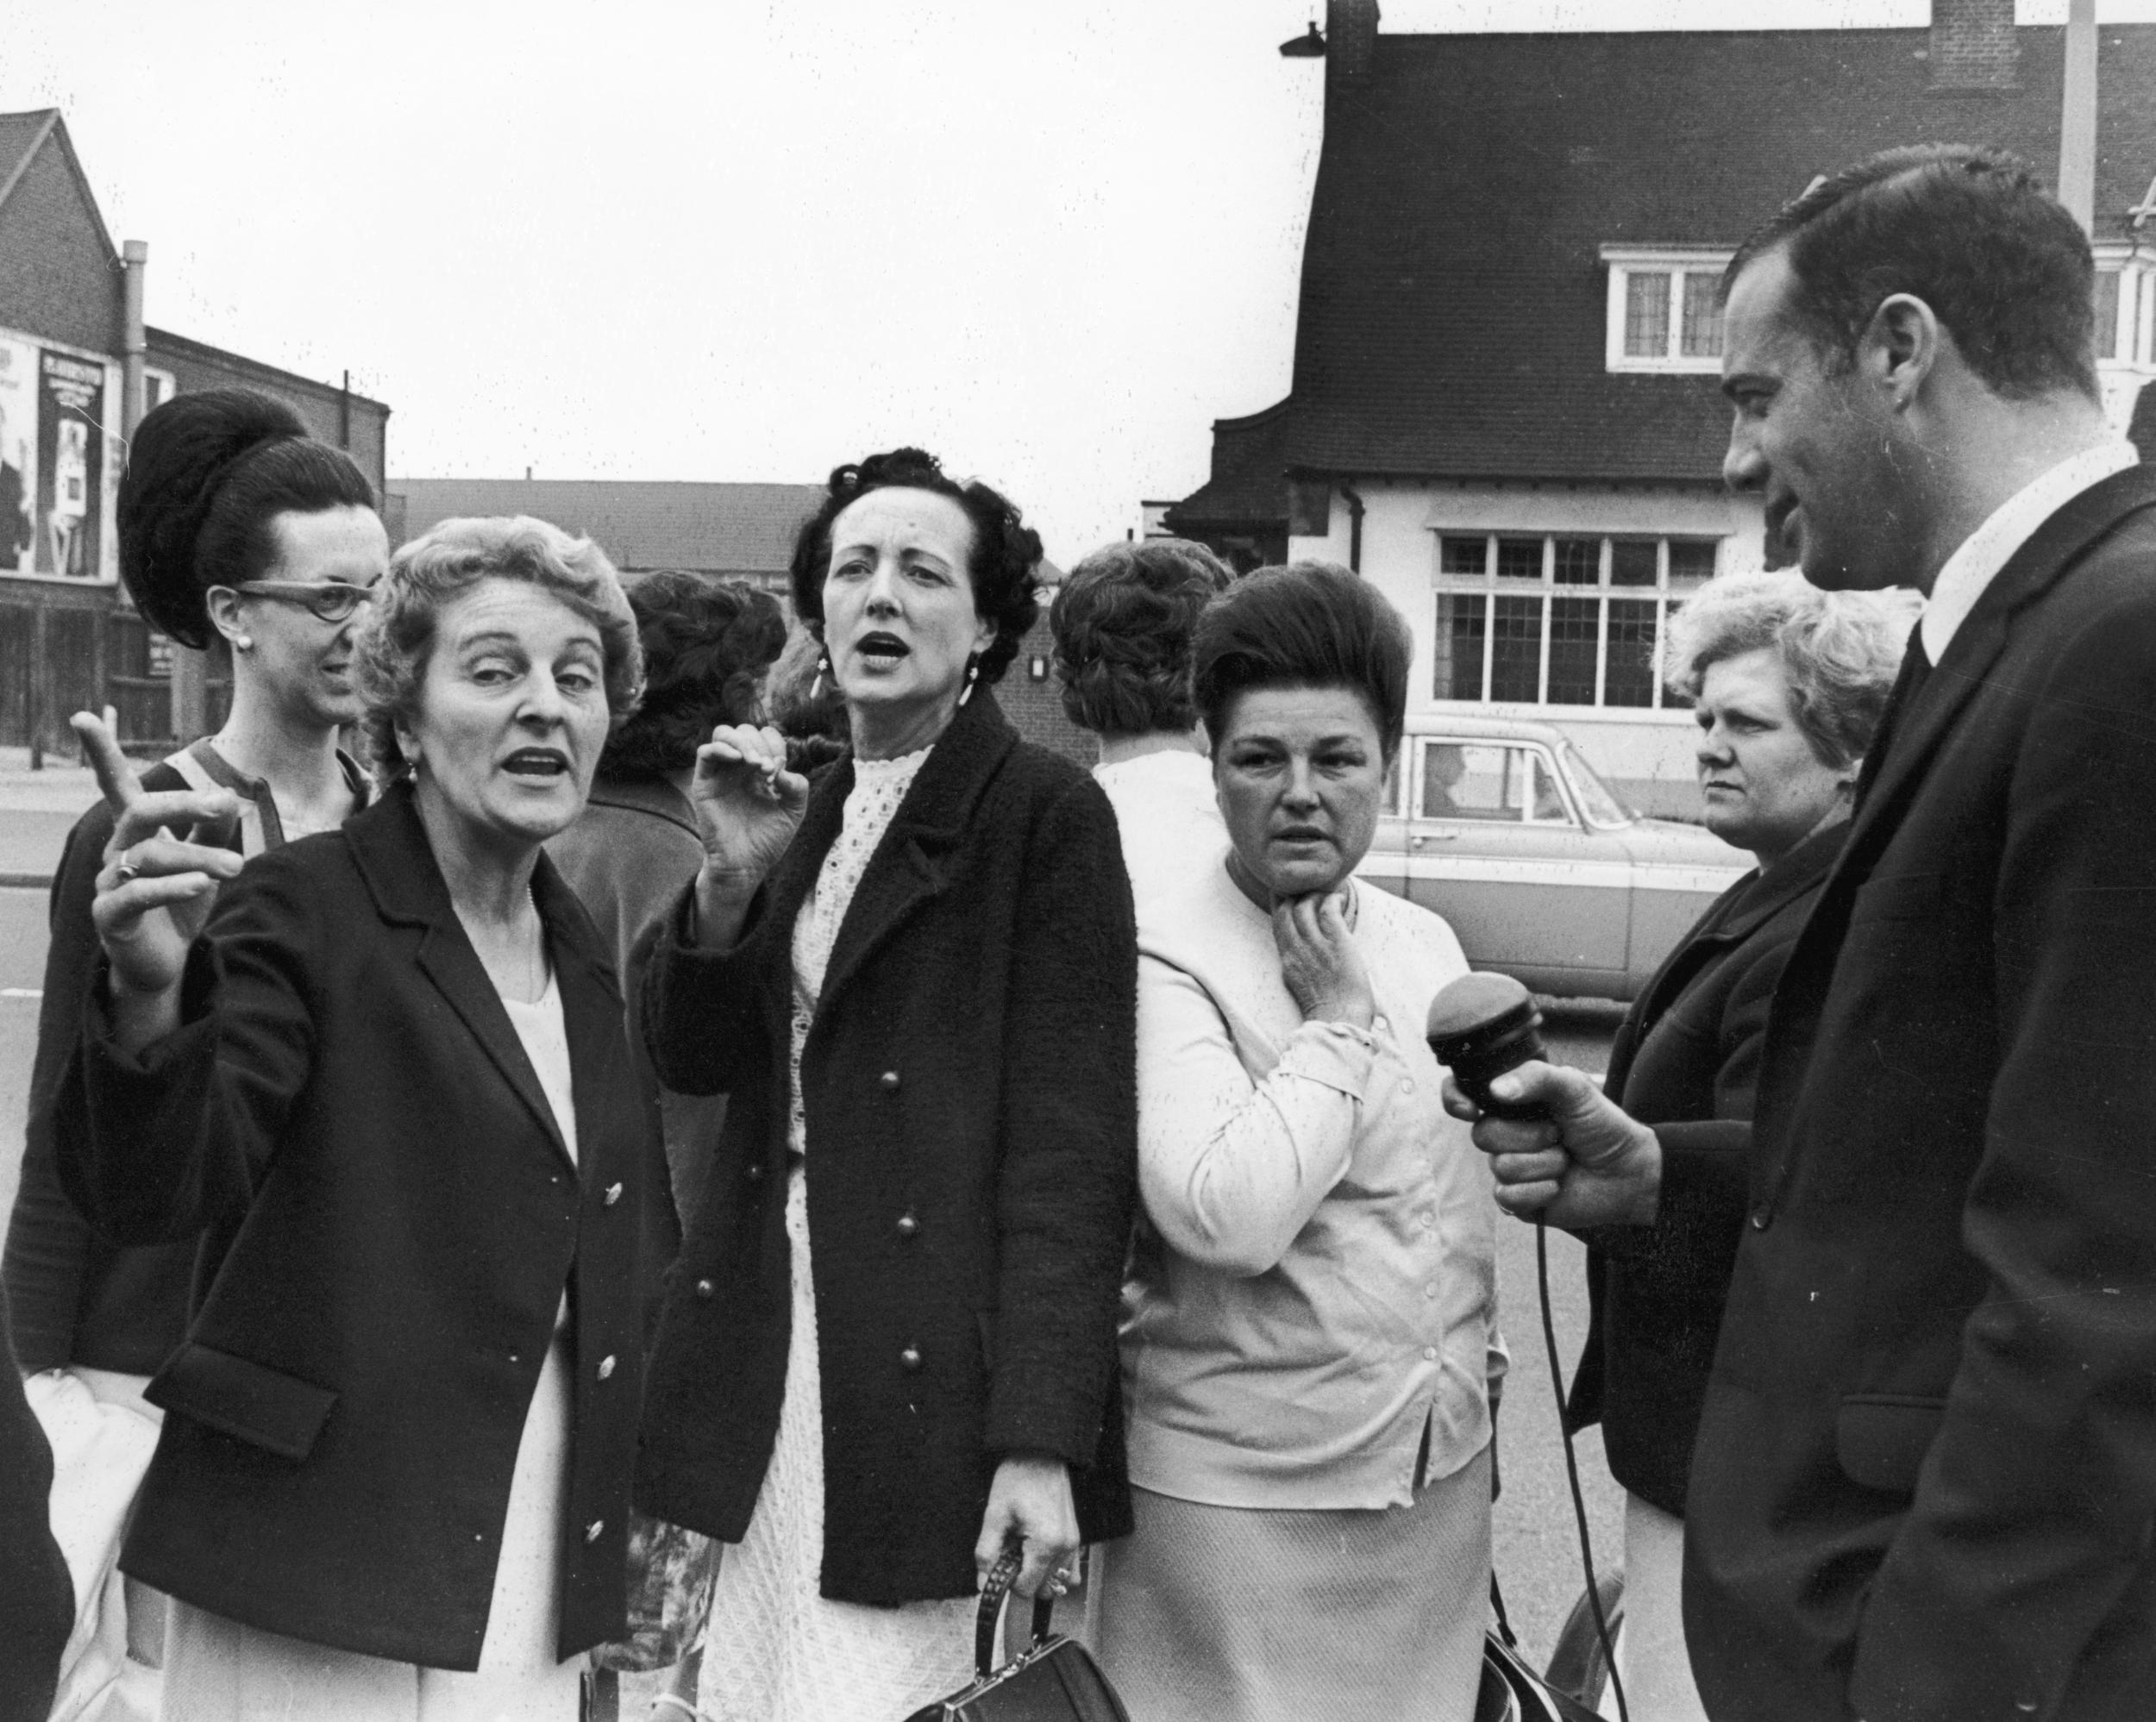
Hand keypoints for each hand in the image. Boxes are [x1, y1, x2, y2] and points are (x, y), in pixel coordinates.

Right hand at [73, 711, 240, 1002]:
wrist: (168, 960)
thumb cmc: (183, 901)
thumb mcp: (205, 859)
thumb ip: (213, 827)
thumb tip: (230, 794)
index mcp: (135, 831)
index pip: (115, 785)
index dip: (100, 752)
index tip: (82, 716)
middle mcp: (115, 850)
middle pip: (142, 812)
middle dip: (185, 804)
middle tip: (229, 806)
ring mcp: (107, 882)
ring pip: (148, 855)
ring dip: (197, 856)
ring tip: (236, 866)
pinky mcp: (110, 916)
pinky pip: (134, 895)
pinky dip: (170, 887)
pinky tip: (198, 885)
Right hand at [687, 723, 809, 913]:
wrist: (746, 865)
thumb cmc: (767, 841)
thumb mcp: (793, 811)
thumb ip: (797, 787)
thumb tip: (782, 767)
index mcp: (760, 771)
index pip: (766, 737)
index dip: (775, 744)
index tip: (780, 769)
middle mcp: (740, 768)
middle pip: (746, 731)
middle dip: (761, 744)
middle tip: (767, 769)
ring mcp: (721, 774)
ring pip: (724, 734)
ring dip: (743, 741)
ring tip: (755, 763)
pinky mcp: (704, 783)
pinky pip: (705, 752)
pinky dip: (721, 748)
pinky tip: (737, 759)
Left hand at [974, 1453, 1077, 1600]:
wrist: (1040, 1452)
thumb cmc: (1018, 1477)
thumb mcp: (994, 1515)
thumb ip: (987, 1554)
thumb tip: (984, 1584)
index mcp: (1046, 1545)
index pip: (1026, 1590)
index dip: (1008, 1581)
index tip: (1001, 1561)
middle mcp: (1065, 1548)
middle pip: (1042, 1589)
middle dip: (1023, 1578)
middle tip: (1011, 1552)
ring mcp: (1074, 1543)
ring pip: (1056, 1582)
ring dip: (1038, 1574)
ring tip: (1024, 1548)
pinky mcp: (1075, 1537)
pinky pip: (1069, 1570)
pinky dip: (1053, 1569)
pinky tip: (1038, 1550)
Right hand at [1273, 891, 1374, 1027]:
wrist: (1339, 1019)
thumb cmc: (1328, 1009)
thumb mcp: (1301, 986)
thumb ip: (1298, 966)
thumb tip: (1303, 955)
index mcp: (1287, 961)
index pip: (1278, 923)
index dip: (1280, 903)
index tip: (1285, 892)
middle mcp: (1296, 950)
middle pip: (1285, 910)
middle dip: (1294, 895)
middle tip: (1308, 888)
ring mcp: (1315, 945)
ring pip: (1304, 906)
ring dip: (1315, 895)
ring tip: (1326, 894)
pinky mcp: (1336, 942)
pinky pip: (1328, 910)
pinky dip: (1332, 899)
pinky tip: (1339, 898)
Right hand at [1441, 1059, 1661, 1228]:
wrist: (1629, 1172)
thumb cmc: (1603, 1126)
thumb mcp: (1574, 1088)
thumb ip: (1536, 1078)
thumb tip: (1496, 1090)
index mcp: (1512, 1103)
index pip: (1462, 1095)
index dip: (1456, 1100)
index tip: (1470, 1108)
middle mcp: (1506, 1135)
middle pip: (1482, 1135)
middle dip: (1527, 1136)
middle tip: (1557, 1134)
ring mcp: (1510, 1169)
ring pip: (1500, 1167)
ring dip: (1542, 1164)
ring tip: (1565, 1160)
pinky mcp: (1518, 1201)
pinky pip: (1508, 1196)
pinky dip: (1540, 1191)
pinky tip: (1559, 1186)